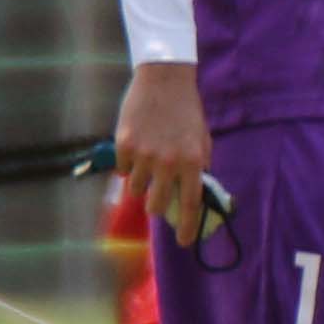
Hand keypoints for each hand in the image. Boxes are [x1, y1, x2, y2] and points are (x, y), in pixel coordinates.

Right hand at [113, 61, 211, 242]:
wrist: (164, 80)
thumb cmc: (186, 111)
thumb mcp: (201, 138)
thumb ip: (198, 165)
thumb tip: (193, 192)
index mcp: (192, 162)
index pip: (190, 204)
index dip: (187, 226)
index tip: (185, 242)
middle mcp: (167, 162)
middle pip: (155, 204)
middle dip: (156, 204)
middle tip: (158, 193)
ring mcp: (143, 155)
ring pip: (135, 189)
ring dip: (141, 181)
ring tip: (148, 160)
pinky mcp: (122, 145)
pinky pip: (121, 169)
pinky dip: (127, 164)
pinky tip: (135, 146)